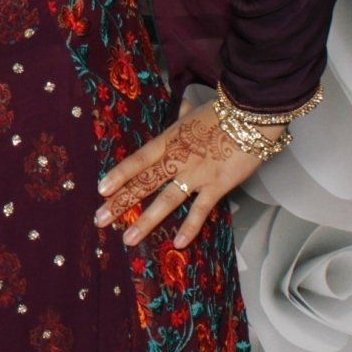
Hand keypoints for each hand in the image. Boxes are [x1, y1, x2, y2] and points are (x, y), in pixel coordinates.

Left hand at [93, 101, 279, 248]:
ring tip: (128, 237)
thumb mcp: (194, 112)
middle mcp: (177, 159)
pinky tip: (178, 244)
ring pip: (166, 200)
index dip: (119, 175)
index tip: (101, 190)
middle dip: (121, 202)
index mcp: (168, 140)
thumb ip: (183, 115)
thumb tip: (180, 107)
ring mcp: (196, 174)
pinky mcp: (217, 186)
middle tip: (100, 219)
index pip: (138, 160)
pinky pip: (201, 210)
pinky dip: (190, 227)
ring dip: (146, 220)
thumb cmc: (222, 111)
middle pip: (144, 183)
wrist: (251, 115)